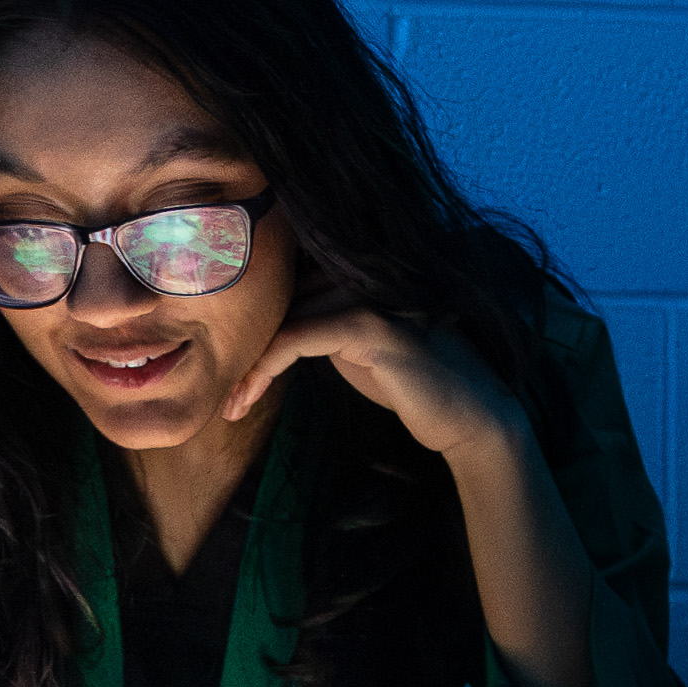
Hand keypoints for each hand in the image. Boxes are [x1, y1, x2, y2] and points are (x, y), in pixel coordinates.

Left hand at [226, 300, 528, 463]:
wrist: (469, 415)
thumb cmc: (410, 384)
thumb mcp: (351, 349)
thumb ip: (316, 324)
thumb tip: (265, 325)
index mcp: (355, 271)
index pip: (284, 285)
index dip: (250, 324)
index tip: (223, 369)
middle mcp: (361, 272)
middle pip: (276, 300)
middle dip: (242, 348)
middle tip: (218, 393)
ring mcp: (368, 294)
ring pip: (281, 320)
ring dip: (248, 366)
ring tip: (231, 406)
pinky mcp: (370, 325)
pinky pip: (296, 339)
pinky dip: (264, 369)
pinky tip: (247, 399)